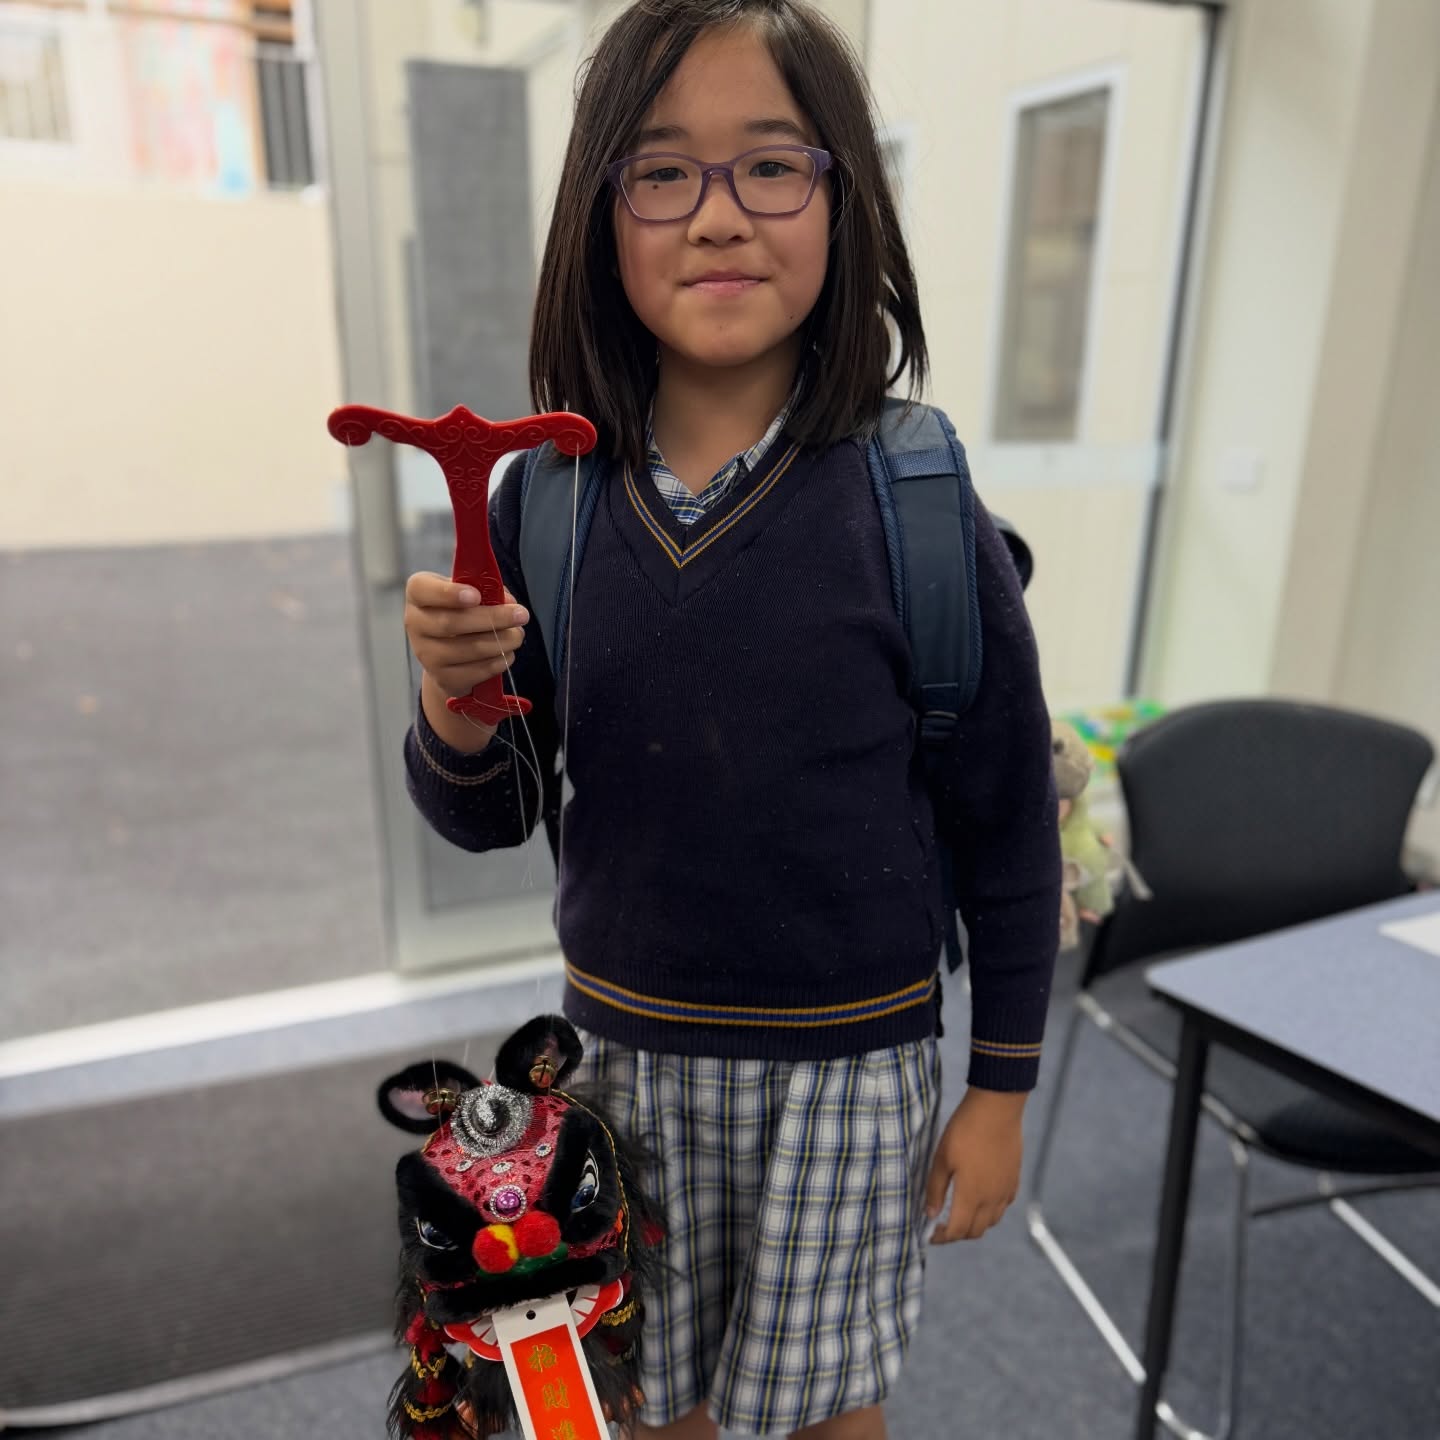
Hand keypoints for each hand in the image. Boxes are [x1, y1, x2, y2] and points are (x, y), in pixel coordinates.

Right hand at [405, 573, 527, 747]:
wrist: (449, 651)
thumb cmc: (462, 611)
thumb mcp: (471, 592)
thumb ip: (488, 591)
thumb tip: (508, 603)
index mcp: (418, 594)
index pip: (422, 589)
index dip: (448, 593)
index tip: (476, 596)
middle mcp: (415, 623)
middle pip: (452, 623)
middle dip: (493, 618)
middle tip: (521, 615)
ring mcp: (426, 654)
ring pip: (468, 649)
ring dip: (500, 642)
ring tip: (518, 636)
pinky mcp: (442, 677)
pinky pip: (474, 671)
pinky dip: (496, 662)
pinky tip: (507, 654)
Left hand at [924, 1088, 1025, 1242]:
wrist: (997, 1109)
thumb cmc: (965, 1131)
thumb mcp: (942, 1158)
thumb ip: (935, 1188)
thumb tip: (930, 1214)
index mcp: (971, 1196)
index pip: (957, 1231)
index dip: (942, 1237)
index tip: (931, 1233)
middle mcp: (992, 1199)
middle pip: (975, 1231)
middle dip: (957, 1233)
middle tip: (942, 1224)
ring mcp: (1006, 1190)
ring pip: (991, 1221)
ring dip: (975, 1224)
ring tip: (960, 1212)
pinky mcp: (1014, 1180)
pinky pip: (1003, 1207)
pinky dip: (990, 1211)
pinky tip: (980, 1198)